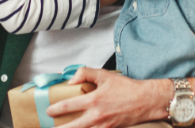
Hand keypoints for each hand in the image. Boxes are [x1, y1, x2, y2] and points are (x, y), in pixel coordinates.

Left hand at [46, 68, 171, 127]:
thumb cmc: (126, 88)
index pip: (68, 106)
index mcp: (93, 100)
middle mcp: (97, 116)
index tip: (48, 111)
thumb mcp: (104, 75)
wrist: (146, 101)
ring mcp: (103, 125)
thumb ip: (85, 73)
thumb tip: (71, 80)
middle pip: (73, 127)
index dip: (55, 109)